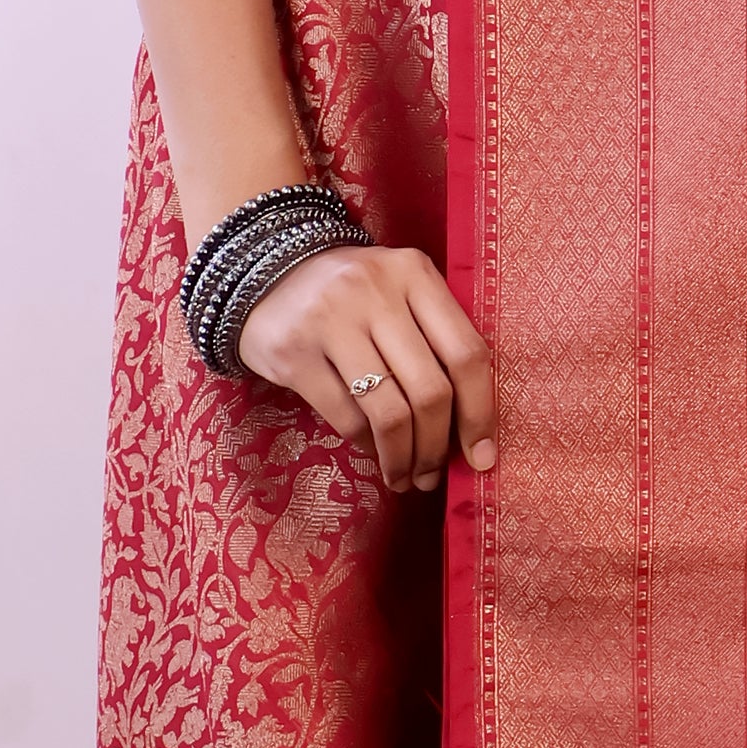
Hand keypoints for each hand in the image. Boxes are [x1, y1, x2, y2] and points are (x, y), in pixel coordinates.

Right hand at [237, 233, 493, 495]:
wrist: (264, 271)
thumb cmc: (352, 293)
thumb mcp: (399, 290)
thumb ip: (435, 336)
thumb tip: (471, 424)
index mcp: (414, 273)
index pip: (466, 353)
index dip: (480, 413)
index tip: (482, 456)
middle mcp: (376, 292)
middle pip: (429, 390)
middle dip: (437, 446)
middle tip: (434, 475)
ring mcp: (330, 321)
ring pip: (388, 412)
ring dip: (402, 457)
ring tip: (406, 477)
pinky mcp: (294, 354)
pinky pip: (345, 417)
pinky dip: (367, 446)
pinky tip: (373, 452)